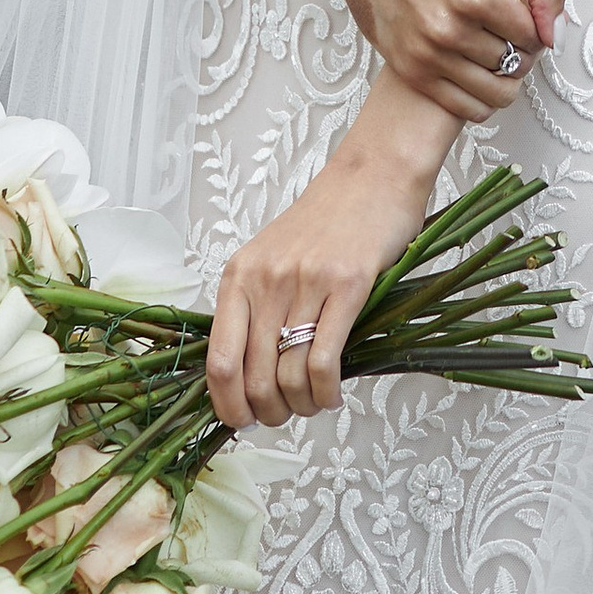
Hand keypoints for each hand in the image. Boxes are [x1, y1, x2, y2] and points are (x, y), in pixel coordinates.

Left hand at [206, 82, 447, 428]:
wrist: (374, 173)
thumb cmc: (326, 219)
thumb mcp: (271, 256)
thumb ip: (255, 305)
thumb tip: (249, 376)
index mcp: (239, 275)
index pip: (218, 361)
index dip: (227, 405)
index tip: (242, 420)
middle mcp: (266, 280)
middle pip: (254, 377)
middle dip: (269, 412)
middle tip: (286, 414)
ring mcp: (307, 282)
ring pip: (289, 375)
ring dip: (301, 405)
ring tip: (314, 404)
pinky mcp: (348, 285)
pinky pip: (324, 360)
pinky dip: (326, 390)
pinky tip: (333, 392)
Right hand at [301, 0, 567, 118]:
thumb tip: (556, 34)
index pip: (533, 35)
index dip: (536, 24)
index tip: (521, 10)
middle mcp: (450, 32)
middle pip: (516, 64)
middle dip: (522, 49)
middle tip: (508, 28)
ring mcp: (427, 57)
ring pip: (497, 93)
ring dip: (505, 75)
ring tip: (495, 48)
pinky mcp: (411, 73)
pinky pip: (466, 109)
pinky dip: (483, 98)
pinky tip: (479, 71)